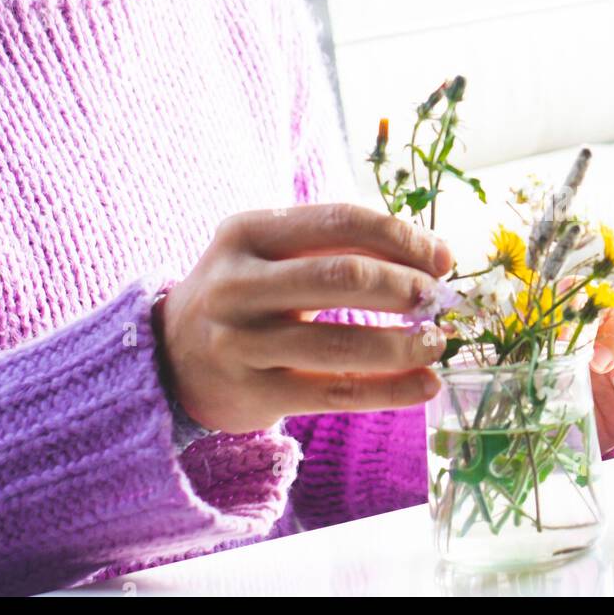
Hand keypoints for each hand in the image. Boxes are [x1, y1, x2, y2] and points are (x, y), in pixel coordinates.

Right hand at [157, 202, 453, 432]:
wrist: (171, 356)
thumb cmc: (245, 292)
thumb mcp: (271, 251)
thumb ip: (338, 247)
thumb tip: (435, 257)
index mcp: (248, 231)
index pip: (339, 221)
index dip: (400, 237)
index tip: (442, 257)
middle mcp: (238, 283)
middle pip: (340, 276)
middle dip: (403, 285)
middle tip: (439, 298)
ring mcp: (241, 341)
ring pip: (340, 343)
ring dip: (402, 343)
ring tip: (435, 342)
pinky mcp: (253, 392)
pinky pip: (334, 393)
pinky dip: (389, 390)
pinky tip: (424, 385)